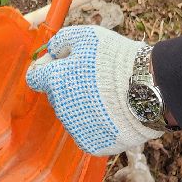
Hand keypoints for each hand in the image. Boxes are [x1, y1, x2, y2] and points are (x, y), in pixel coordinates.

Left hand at [26, 26, 164, 154]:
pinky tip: (112, 114)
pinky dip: (96, 124)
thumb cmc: (115, 60)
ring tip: (108, 96)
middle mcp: (60, 107)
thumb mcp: (86, 36)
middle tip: (93, 78)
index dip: (46, 69)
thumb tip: (50, 52)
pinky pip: (87, 132)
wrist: (146, 90)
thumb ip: (61, 41)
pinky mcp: (91, 145)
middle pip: (56, 95)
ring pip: (72, 114)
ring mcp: (75, 128)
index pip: (34, 78)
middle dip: (68, 86)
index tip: (60, 65)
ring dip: (82, 105)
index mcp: (54, 80)